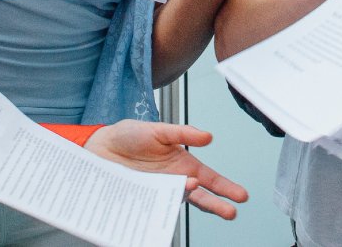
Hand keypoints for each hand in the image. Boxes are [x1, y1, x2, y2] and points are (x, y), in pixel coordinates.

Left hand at [85, 121, 248, 218]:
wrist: (100, 146)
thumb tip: (207, 136)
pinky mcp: (143, 198)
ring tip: (195, 192)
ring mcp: (159, 191)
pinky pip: (156, 206)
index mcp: (184, 164)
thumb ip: (183, 133)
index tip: (241, 196)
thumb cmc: (130, 136)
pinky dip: (163, 206)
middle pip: (200, 197)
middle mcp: (174, 181)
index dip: (226, 188)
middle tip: (230, 212)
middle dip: (217, 205)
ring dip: (190, 202)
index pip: (210, 179)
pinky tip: (168, 203)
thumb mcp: (159, 129)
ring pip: (179, 203)